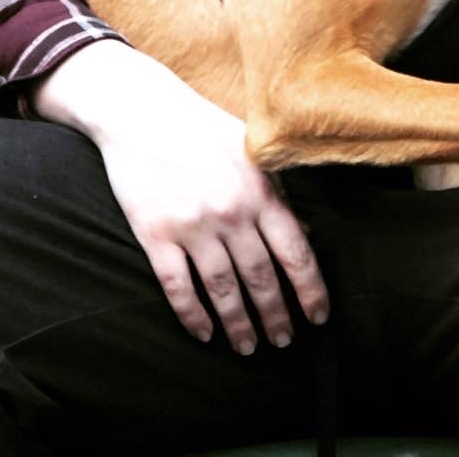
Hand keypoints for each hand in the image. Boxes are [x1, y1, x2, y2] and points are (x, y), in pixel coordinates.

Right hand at [31, 42, 328, 353]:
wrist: (140, 111)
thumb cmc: (199, 127)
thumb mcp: (248, 149)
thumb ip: (275, 190)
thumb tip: (303, 233)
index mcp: (260, 190)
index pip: (295, 253)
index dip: (310, 291)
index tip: (318, 317)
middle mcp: (230, 212)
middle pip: (261, 279)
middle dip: (276, 317)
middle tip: (282, 341)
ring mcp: (192, 225)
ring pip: (223, 290)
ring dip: (239, 325)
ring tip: (248, 347)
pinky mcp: (156, 234)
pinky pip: (178, 287)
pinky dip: (193, 316)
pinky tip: (204, 333)